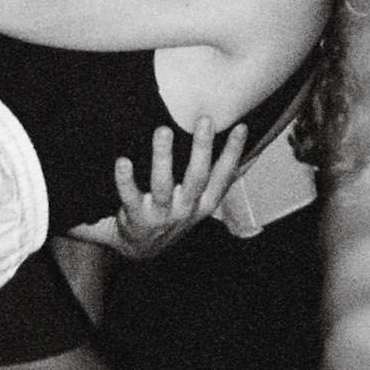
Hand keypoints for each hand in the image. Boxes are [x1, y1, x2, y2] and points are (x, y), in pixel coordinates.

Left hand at [103, 116, 248, 260]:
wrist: (141, 249)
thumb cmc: (173, 215)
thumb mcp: (199, 203)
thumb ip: (217, 179)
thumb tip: (245, 148)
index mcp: (204, 204)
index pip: (223, 177)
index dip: (233, 153)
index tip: (240, 127)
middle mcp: (186, 209)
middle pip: (197, 177)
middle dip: (202, 148)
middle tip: (204, 120)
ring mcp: (161, 215)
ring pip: (163, 185)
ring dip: (163, 157)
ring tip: (163, 131)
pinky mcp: (136, 217)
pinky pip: (130, 196)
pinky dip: (125, 180)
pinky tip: (123, 161)